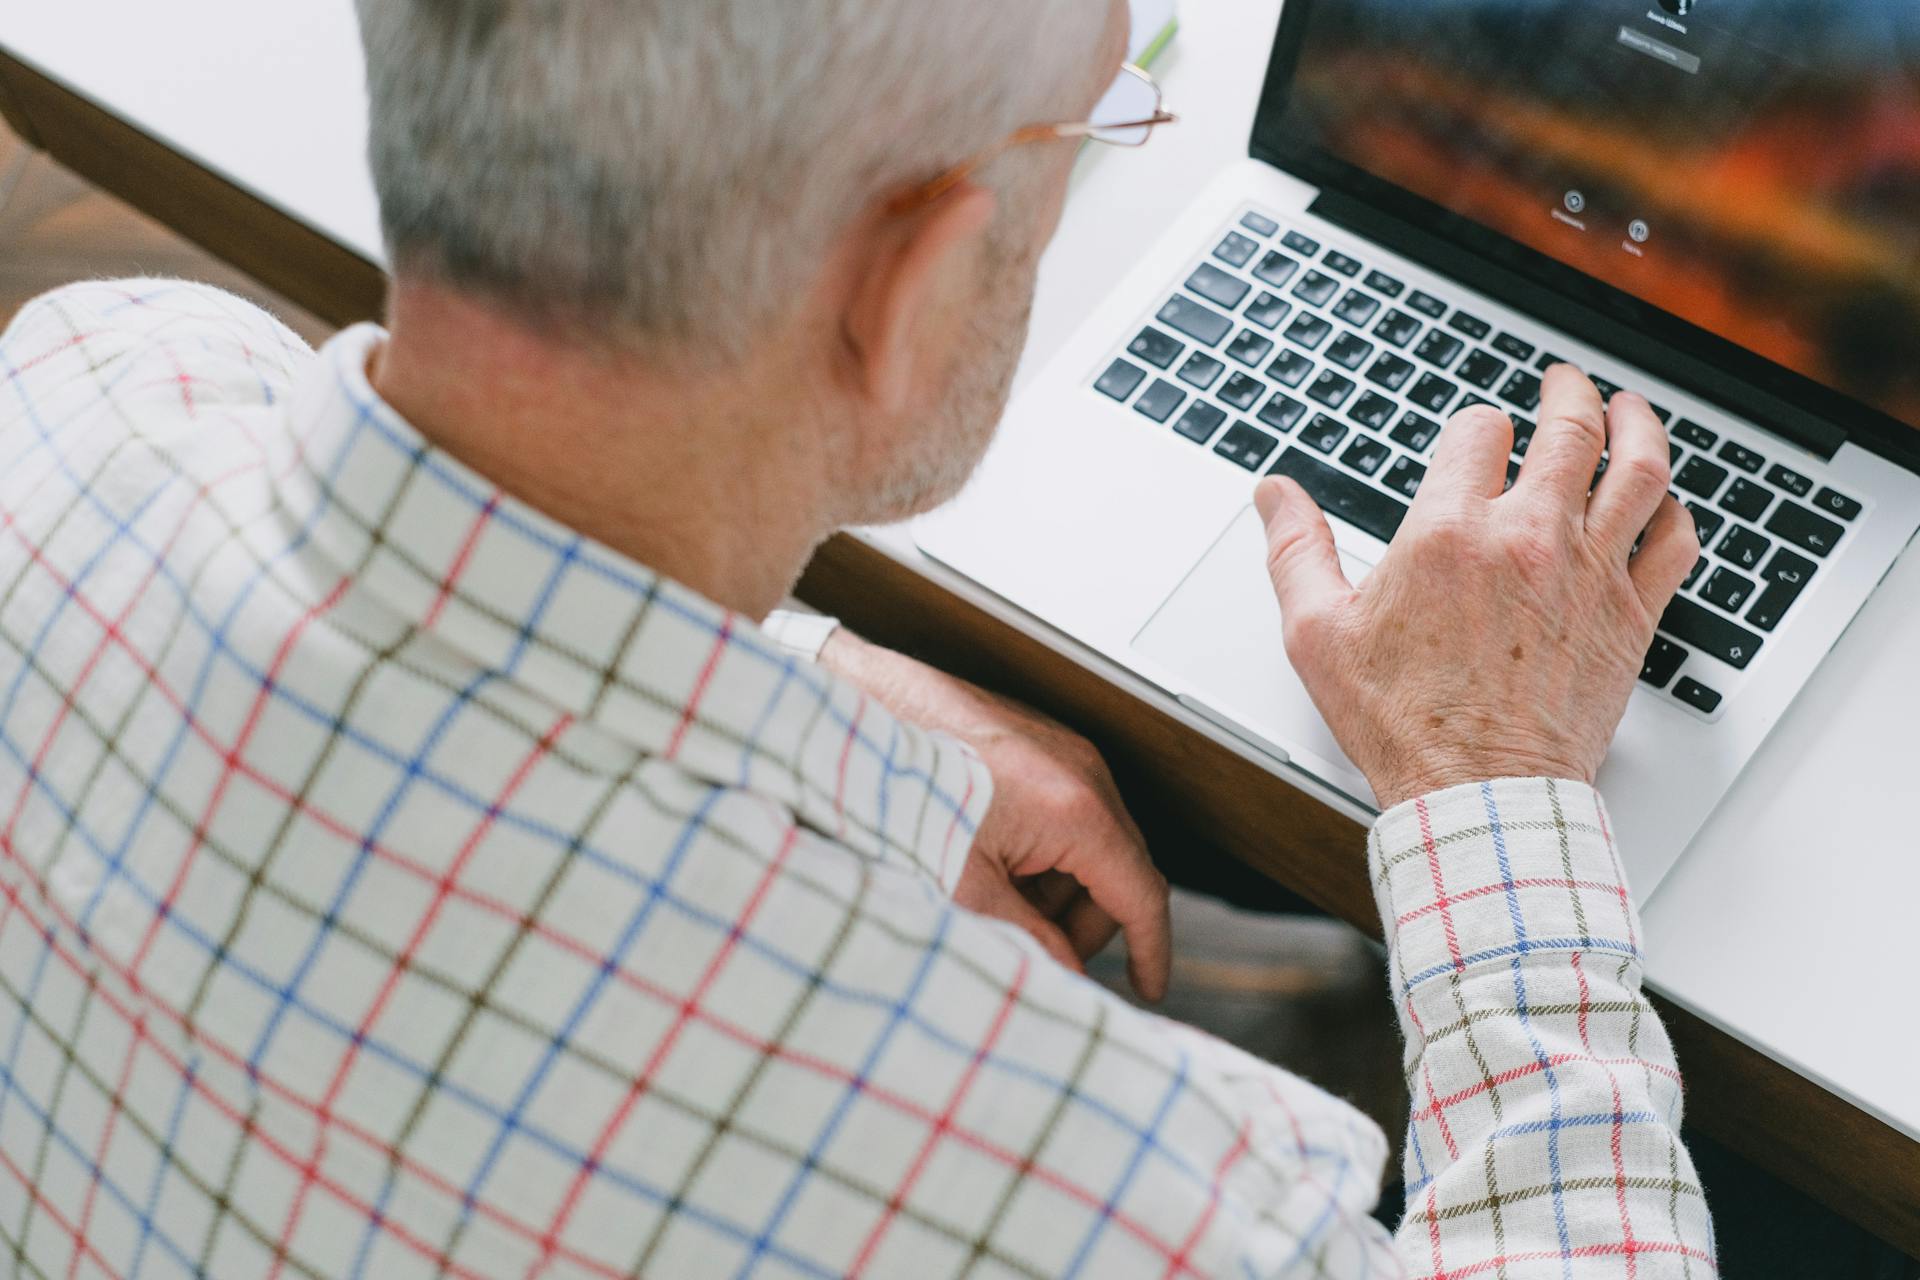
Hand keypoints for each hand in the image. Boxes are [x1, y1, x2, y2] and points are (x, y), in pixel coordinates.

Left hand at [818, 630, 1171, 999]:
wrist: (856, 717)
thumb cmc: (900, 793)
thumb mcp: (963, 889)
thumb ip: (1028, 941)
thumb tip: (1065, 975)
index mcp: (1075, 809)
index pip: (1142, 894)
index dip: (1151, 950)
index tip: (1149, 987)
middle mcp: (1083, 771)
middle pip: (1119, 871)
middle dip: (1085, 922)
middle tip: (1035, 948)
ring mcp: (1063, 750)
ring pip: (1092, 843)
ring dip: (1058, 886)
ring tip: (993, 895)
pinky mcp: (1038, 741)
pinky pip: (1066, 811)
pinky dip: (1041, 850)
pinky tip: (988, 860)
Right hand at [1255, 365, 1698, 810]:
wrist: (1478, 794)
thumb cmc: (1400, 724)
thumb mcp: (1318, 634)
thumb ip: (1295, 551)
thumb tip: (1274, 494)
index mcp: (1449, 533)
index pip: (1479, 431)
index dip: (1476, 426)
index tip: (1476, 437)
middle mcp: (1528, 539)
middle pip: (1570, 428)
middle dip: (1568, 393)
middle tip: (1565, 382)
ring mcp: (1589, 574)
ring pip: (1639, 470)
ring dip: (1638, 426)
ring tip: (1628, 408)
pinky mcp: (1631, 616)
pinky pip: (1675, 541)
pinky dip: (1675, 511)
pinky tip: (1665, 504)